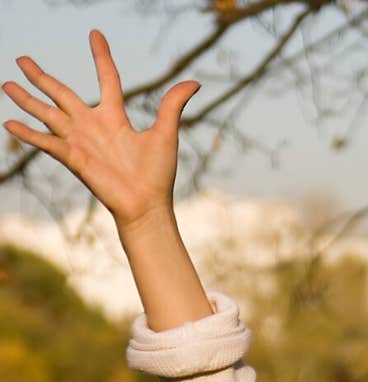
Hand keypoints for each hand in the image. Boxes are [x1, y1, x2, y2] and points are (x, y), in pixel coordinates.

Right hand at [2, 29, 198, 230]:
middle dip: (41, 77)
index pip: (106, 79)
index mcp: (115, 117)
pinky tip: (9, 123)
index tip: (95, 34)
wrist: (147, 207)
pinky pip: (46, 142)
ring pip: (48, 114)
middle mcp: (93, 126)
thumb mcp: (166, 134)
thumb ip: (172, 105)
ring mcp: (80, 141)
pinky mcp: (73, 158)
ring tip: (6, 84)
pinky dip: (28, 133)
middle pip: (62, 93)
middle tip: (21, 58)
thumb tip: (193, 82)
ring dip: (27, 100)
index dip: (101, 57)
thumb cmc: (158, 176)